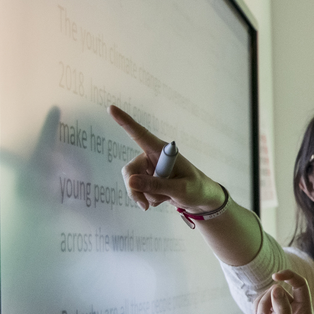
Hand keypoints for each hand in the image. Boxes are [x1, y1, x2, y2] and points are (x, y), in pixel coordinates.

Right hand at [110, 105, 227, 212]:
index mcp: (162, 151)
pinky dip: (147, 199)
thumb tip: (130, 182)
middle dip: (135, 189)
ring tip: (164, 199)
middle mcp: (152, 157)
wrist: (202, 200)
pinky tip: (162, 199)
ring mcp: (149, 169)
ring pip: (132, 183)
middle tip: (145, 204)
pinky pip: (138, 191)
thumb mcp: (180, 189)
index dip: (125, 122)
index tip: (111, 108)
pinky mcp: (148, 180)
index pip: (140, 135)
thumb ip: (156, 186)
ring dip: (145, 196)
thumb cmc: (196, 189)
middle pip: (130, 170)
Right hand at [255, 270, 312, 313]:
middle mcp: (296, 313)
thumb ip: (282, 310)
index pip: (300, 285)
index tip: (274, 276)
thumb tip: (276, 287)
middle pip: (281, 290)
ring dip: (261, 304)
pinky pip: (264, 305)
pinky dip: (258, 308)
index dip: (289, 276)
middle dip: (268, 298)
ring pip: (270, 297)